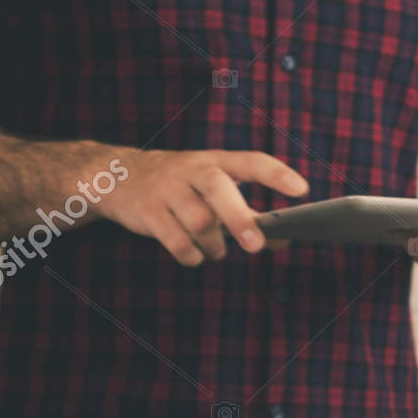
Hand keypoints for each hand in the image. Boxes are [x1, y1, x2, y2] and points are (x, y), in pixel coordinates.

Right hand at [96, 149, 309, 265]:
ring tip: (216, 249)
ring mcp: (166, 189)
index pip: (251, 161)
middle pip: (218, 188)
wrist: (116, 176)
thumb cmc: (182, 187)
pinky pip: (177, 242)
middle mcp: (191, 170)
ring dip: (215, 245)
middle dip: (239, 218)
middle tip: (257, 245)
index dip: (277, 174)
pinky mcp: (147, 212)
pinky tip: (195, 254)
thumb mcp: (215, 189)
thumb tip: (284, 239)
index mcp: (215, 161)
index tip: (302, 190)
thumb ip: (250, 212)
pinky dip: (193, 256)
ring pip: (199, 223)